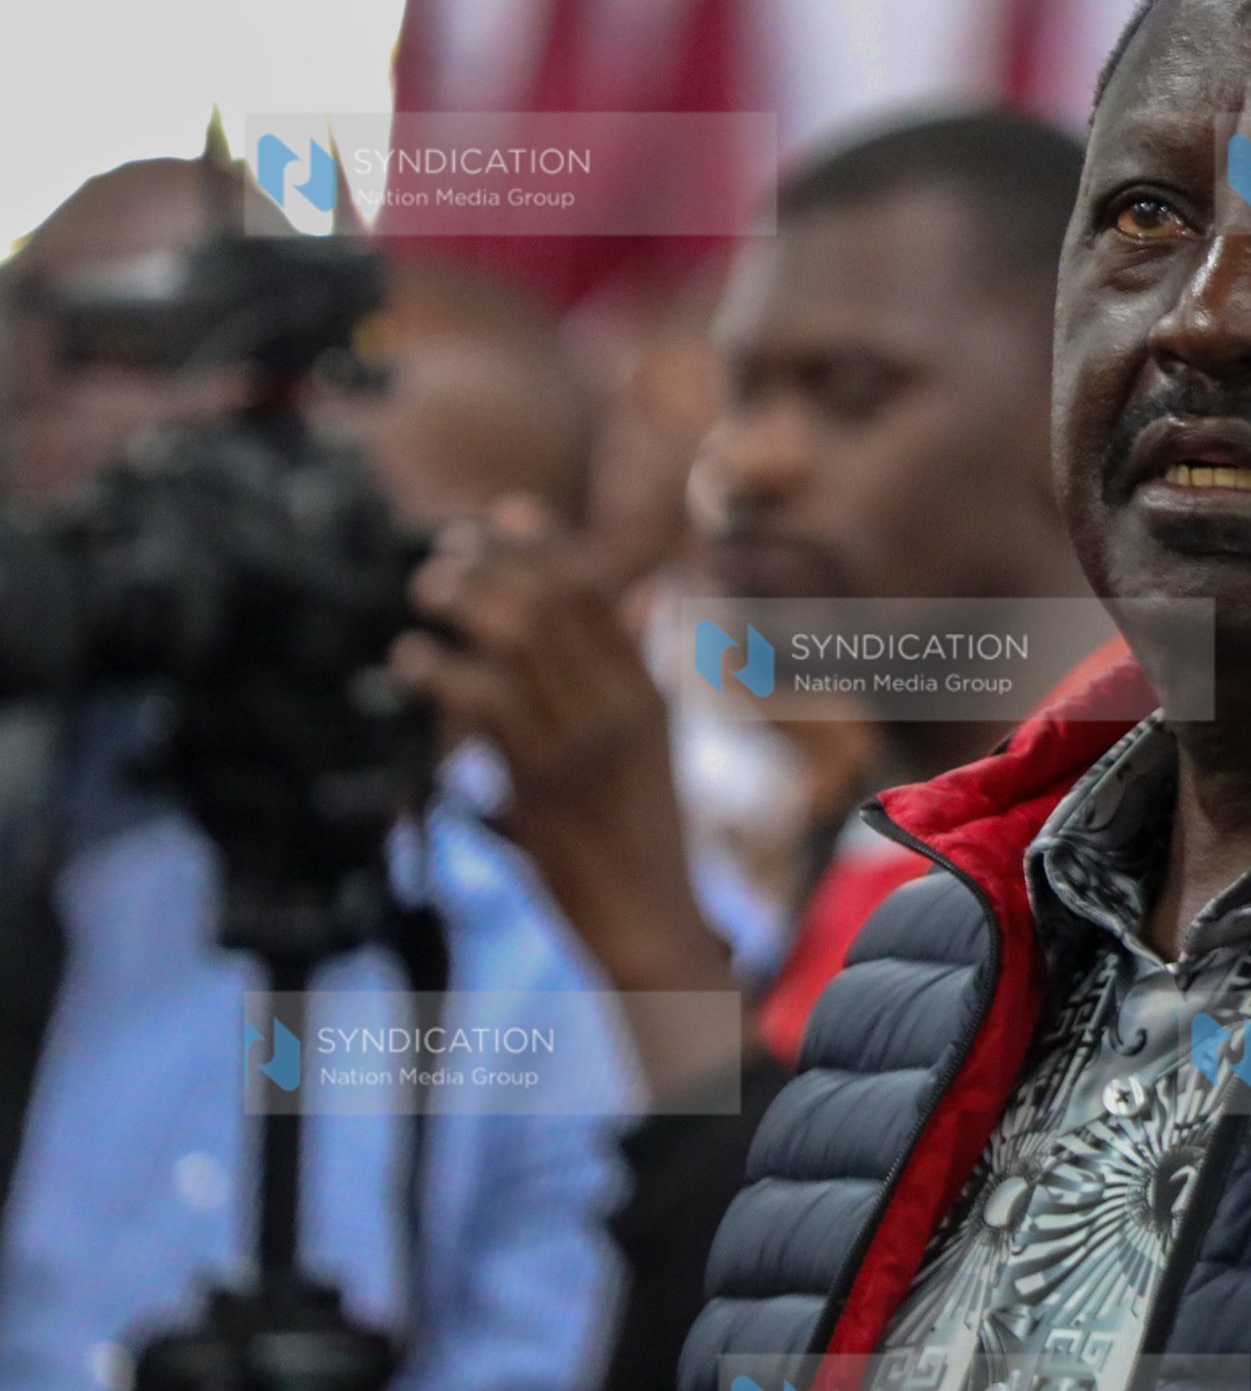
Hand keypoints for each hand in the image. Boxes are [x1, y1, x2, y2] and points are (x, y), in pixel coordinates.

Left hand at [393, 497, 745, 1094]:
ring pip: (519, 644)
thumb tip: (645, 596)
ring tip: (423, 595)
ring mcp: (582, 747)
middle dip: (493, 565)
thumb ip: (643, 670)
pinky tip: (410, 659)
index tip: (503, 511)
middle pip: (553, 604)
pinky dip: (442, 673)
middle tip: (442, 555)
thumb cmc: (641, 835)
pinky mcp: (541, 787)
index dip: (547, 543)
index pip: (598, 594)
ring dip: (464, 606)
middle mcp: (620, 711)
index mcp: (648, 694)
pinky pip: (487, 708)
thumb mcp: (657, 743)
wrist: (648, 924)